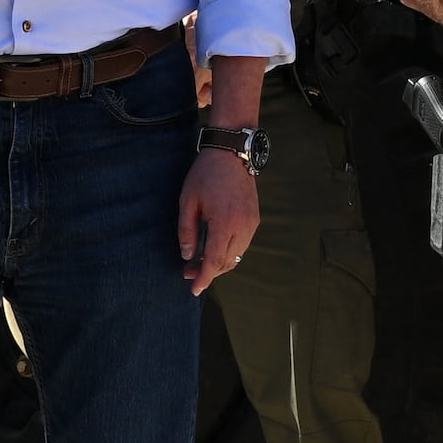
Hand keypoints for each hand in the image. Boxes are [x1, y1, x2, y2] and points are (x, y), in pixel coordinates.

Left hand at [178, 144, 259, 293]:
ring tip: (198, 262)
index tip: (194, 289)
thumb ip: (187, 230)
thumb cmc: (205, 174)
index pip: (214, 261)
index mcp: (224, 222)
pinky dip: (228, 252)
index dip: (204, 278)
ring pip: (237, 256)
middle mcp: (242, 227)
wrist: (231, 153)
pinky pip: (242, 245)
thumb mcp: (188, 201)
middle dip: (208, 272)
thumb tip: (188, 256)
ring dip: (219, 263)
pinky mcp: (255, 219)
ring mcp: (252, 224)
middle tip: (188, 272)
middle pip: (227, 262)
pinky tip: (213, 249)